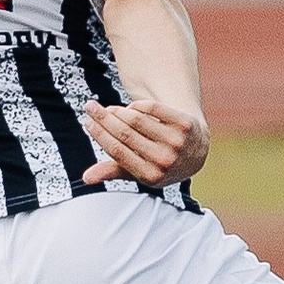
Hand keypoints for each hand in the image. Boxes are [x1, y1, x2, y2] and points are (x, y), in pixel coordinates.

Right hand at [82, 99, 207, 187]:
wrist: (196, 152)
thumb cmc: (160, 163)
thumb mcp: (138, 172)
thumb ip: (113, 172)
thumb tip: (86, 178)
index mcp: (150, 175)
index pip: (117, 151)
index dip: (99, 134)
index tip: (87, 121)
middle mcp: (165, 160)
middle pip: (125, 133)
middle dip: (103, 118)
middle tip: (90, 107)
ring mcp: (177, 142)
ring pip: (137, 120)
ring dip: (119, 111)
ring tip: (110, 109)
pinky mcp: (185, 125)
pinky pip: (154, 108)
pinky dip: (139, 105)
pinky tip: (132, 108)